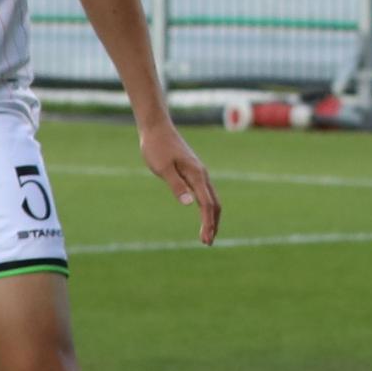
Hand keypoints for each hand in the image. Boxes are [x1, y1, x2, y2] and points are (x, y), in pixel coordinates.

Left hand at [142, 122, 221, 244]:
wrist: (157, 128)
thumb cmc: (157, 147)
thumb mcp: (162, 168)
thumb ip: (176, 185)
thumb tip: (189, 204)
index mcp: (196, 175)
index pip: (207, 204)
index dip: (208, 222)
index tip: (206, 239)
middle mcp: (201, 174)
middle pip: (214, 203)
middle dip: (213, 223)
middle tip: (207, 242)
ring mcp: (198, 173)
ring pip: (212, 198)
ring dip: (211, 217)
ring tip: (207, 234)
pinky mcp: (193, 172)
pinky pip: (205, 193)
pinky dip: (207, 207)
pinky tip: (202, 214)